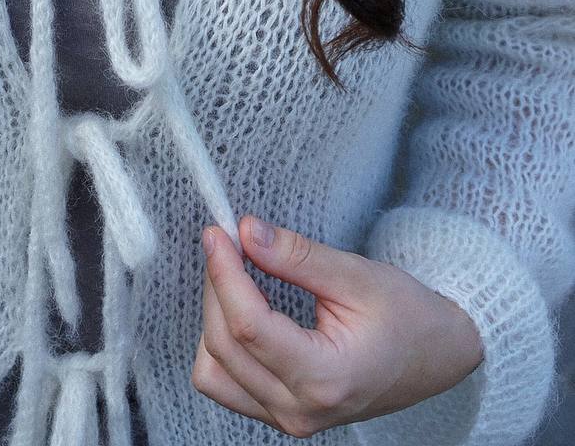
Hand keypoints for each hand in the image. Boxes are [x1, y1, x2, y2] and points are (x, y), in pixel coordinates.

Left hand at [191, 216, 484, 438]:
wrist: (436, 357)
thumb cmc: (408, 317)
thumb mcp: (357, 276)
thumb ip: (297, 255)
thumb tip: (247, 231)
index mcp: (325, 378)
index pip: (248, 325)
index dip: (224, 273)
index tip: (218, 232)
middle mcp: (300, 409)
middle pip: (223, 346)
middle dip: (217, 285)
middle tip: (228, 241)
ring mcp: (288, 419)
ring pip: (213, 371)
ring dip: (214, 318)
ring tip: (237, 276)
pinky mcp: (280, 413)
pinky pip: (226, 382)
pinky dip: (223, 342)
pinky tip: (244, 308)